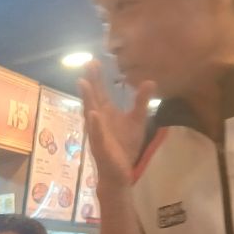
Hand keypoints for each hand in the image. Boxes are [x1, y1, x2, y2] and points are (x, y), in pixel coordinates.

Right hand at [78, 61, 154, 191]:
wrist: (119, 172)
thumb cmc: (125, 146)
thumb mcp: (137, 121)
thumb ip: (141, 102)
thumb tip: (150, 81)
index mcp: (106, 113)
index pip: (100, 93)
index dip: (97, 78)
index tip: (93, 61)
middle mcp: (98, 121)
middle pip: (93, 98)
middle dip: (90, 82)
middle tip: (88, 64)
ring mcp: (97, 133)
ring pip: (91, 114)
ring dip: (87, 99)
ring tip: (84, 84)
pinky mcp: (101, 147)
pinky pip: (97, 134)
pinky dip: (95, 125)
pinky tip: (93, 114)